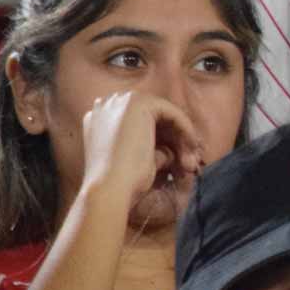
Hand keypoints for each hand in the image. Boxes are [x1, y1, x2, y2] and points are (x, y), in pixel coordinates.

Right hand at [78, 91, 204, 211]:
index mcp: (98, 119)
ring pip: (164, 114)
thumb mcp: (134, 159)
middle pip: (152, 116)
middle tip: (188, 159)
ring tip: (190, 161)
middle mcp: (106, 105)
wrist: (109, 188)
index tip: (177, 158)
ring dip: (180, 136)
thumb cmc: (120, 183)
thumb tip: (172, 149)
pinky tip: (191, 147)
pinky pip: (172, 112)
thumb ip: (150, 146)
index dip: (161, 138)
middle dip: (173, 136)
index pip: (139, 122)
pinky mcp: (138, 103)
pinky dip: (185, 129)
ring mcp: (120, 101)